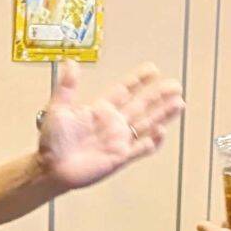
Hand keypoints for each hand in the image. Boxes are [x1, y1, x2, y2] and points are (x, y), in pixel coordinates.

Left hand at [37, 60, 184, 190]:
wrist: (51, 168)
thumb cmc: (52, 141)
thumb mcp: (57, 108)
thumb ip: (66, 87)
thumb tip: (70, 63)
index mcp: (100, 110)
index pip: (124, 90)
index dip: (138, 80)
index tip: (153, 70)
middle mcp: (113, 124)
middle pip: (142, 106)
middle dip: (158, 96)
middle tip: (175, 85)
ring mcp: (118, 140)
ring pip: (146, 125)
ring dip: (162, 115)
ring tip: (178, 104)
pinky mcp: (119, 158)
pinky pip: (140, 149)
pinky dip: (152, 142)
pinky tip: (161, 132)